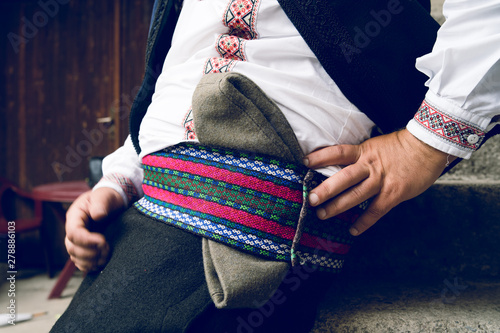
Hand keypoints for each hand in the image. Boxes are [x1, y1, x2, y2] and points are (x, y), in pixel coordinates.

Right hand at [65, 187, 123, 271]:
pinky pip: (80, 262)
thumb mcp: (105, 196)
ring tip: (105, 258)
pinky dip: (88, 267)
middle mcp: (74, 229)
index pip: (74, 233)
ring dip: (90, 261)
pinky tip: (100, 265)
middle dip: (89, 252)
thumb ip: (101, 203)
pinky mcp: (85, 247)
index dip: (87, 240)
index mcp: (75, 216)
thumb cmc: (108, 197)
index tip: (103, 241)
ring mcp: (78, 240)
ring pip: (75, 257)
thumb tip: (98, 216)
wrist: (113, 202)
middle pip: (72, 247)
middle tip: (107, 248)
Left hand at [305, 129, 454, 235]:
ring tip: (322, 215)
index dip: (320, 157)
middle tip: (309, 199)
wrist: (428, 147)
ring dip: (337, 207)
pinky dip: (364, 222)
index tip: (304, 162)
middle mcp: (369, 166)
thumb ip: (361, 156)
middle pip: (342, 178)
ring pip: (355, 196)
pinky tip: (353, 230)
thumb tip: (342, 165)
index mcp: (364, 151)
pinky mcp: (393, 194)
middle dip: (324, 190)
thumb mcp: (376, 145)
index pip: (337, 152)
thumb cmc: (402, 146)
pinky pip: (375, 210)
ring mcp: (381, 180)